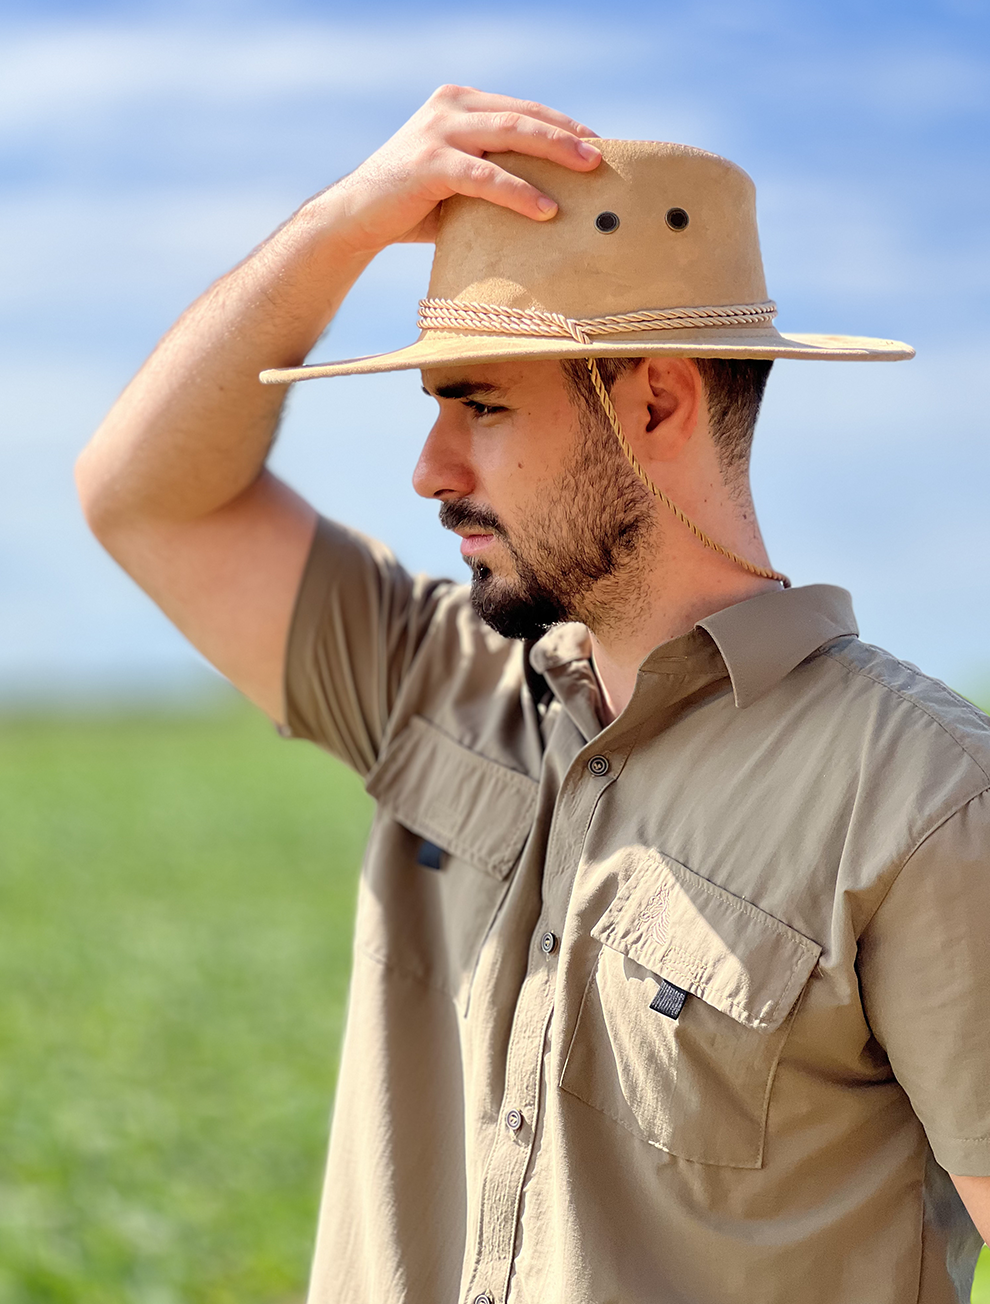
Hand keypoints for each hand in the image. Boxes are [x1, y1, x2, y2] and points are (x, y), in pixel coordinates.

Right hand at [323, 84, 601, 253]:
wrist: (356, 218)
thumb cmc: (414, 206)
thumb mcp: (460, 178)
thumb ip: (494, 171)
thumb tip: (551, 197)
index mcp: (460, 103)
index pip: (523, 109)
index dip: (563, 126)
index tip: (598, 146)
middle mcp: (451, 107)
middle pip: (524, 116)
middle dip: (568, 136)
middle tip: (604, 156)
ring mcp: (439, 131)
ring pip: (511, 135)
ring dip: (556, 152)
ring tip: (589, 173)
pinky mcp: (430, 163)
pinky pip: (486, 175)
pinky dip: (519, 192)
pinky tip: (546, 210)